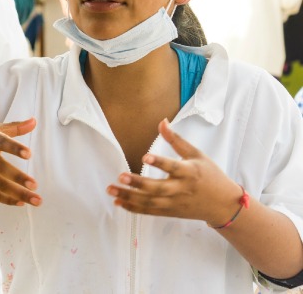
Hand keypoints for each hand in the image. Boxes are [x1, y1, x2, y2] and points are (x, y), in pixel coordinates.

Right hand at [0, 118, 40, 206]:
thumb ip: (13, 127)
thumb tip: (34, 121)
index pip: (1, 141)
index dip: (14, 148)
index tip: (29, 154)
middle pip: (0, 167)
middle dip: (18, 177)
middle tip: (35, 184)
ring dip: (18, 193)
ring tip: (36, 200)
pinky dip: (7, 199)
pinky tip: (21, 202)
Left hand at [107, 119, 242, 224]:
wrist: (224, 204)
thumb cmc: (210, 175)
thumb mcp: (197, 155)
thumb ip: (177, 140)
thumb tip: (162, 121)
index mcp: (190, 172)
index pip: (173, 167)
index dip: (159, 163)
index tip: (145, 157)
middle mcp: (181, 189)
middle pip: (158, 188)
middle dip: (138, 183)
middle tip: (120, 176)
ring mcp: (175, 203)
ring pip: (150, 202)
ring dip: (130, 197)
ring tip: (111, 189)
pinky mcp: (170, 212)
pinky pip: (150, 212)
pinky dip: (134, 208)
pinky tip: (119, 202)